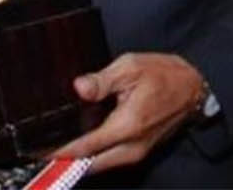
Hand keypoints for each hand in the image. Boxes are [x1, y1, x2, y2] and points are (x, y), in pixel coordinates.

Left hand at [54, 53, 208, 171]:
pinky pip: (110, 161)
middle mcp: (131, 146)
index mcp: (127, 126)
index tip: (39, 154)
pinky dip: (94, 157)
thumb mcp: (131, 67)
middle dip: (65, 162)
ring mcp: (136, 152)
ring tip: (57, 150)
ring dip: (79, 161)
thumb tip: (79, 87)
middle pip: (89, 165)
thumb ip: (102, 80)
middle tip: (42, 154)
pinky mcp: (139, 152)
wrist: (193, 88)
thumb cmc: (165, 75)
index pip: (85, 147)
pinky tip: (82, 146)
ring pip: (99, 166)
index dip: (59, 153)